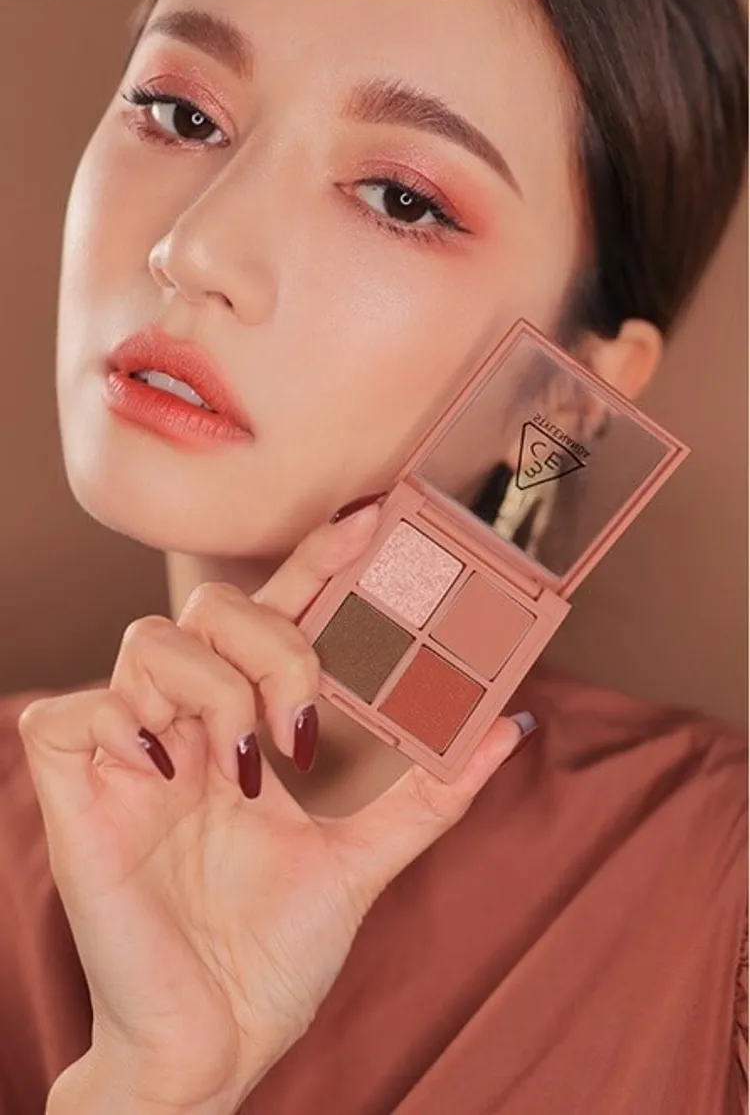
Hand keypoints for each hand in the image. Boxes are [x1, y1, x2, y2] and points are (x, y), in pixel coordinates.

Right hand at [21, 502, 526, 1113]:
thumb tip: (510, 724)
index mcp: (250, 728)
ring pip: (152, 642)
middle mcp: (189, 724)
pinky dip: (124, 723)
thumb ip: (431, 792)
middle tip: (302, 726)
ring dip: (214, 690)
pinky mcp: (76, 788)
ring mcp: (130, 753)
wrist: (214, 1042)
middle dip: (272, 643)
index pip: (278, 617)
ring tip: (245, 770)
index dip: (313, 562)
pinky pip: (76, 710)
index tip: (368, 523)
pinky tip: (165, 775)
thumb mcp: (363, 860)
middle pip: (212, 608)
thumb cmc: (273, 953)